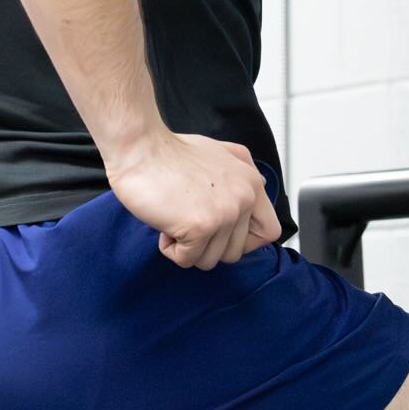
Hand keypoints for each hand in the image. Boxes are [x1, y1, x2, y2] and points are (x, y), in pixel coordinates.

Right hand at [106, 132, 280, 269]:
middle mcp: (243, 199)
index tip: (221, 233)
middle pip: (234, 253)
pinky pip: (187, 260)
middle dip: (207, 245)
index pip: (268, 232)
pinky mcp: (200, 227)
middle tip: (187, 220)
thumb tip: (257, 187)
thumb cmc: (169, 151)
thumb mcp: (219, 152)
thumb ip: (242, 172)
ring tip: (175, 217)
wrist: (139, 148)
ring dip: (187, 247)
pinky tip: (165, 222)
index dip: (244, 241)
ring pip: (210, 260)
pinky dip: (171, 249)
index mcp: (251, 183)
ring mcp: (224, 214)